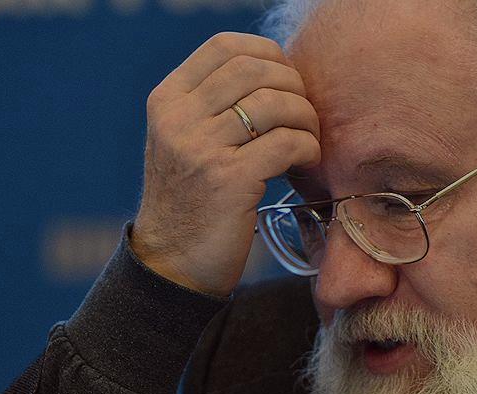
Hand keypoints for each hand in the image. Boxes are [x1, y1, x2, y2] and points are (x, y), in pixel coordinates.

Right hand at [132, 32, 320, 296]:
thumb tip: (277, 72)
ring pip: (276, 104)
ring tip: (309, 142)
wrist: (173, 264)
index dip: (269, 54)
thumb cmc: (191, 201)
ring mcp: (201, 148)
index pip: (225, 47)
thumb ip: (213, 104)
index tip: (288, 82)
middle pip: (256, 70)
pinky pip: (287, 143)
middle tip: (305, 117)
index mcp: (167, 100)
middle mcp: (179, 118)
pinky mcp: (229, 181)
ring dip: (307, 120)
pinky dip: (308, 148)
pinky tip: (306, 162)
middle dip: (295, 88)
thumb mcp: (184, 142)